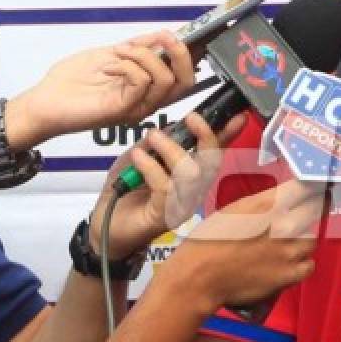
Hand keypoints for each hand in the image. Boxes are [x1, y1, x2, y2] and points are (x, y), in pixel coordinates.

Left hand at [6, 31, 196, 148]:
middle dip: (179, 52)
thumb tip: (161, 35)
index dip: (187, 54)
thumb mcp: (110, 55)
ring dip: (143, 56)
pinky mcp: (123, 110)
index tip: (176, 34)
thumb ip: (137, 47)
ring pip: (165, 79)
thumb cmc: (71, 82)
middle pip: (186, 81)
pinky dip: (127, 65)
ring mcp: (136, 107)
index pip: (183, 76)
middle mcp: (147, 101)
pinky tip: (108, 66)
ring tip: (119, 53)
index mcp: (146, 89)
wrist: (44, 101)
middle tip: (163, 37)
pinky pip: (142, 82)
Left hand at [89, 112, 246, 259]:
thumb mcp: (139, 156)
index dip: (227, 135)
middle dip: (206, 137)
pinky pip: (165, 188)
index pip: (214, 153)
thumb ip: (157, 143)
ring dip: (172, 150)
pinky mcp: (163, 217)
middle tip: (191, 118)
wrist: (103, 225)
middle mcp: (192, 192)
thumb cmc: (124, 191)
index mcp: (191, 176)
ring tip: (153, 135)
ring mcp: (180, 206)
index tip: (237, 116)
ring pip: (190, 174)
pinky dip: (151, 167)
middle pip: (211, 164)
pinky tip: (137, 156)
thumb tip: (173, 126)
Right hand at [169, 180, 324, 309]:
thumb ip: (265, 203)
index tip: (321, 182)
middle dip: (318, 204)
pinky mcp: (288, 275)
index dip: (317, 182)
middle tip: (316, 205)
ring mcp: (289, 251)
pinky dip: (303, 263)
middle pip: (318, 208)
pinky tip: (292, 261)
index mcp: (269, 204)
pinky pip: (309, 265)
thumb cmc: (209, 240)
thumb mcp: (236, 208)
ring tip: (291, 239)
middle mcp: (284, 225)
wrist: (200, 276)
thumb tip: (285, 198)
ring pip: (312, 238)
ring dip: (304, 237)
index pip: (307, 186)